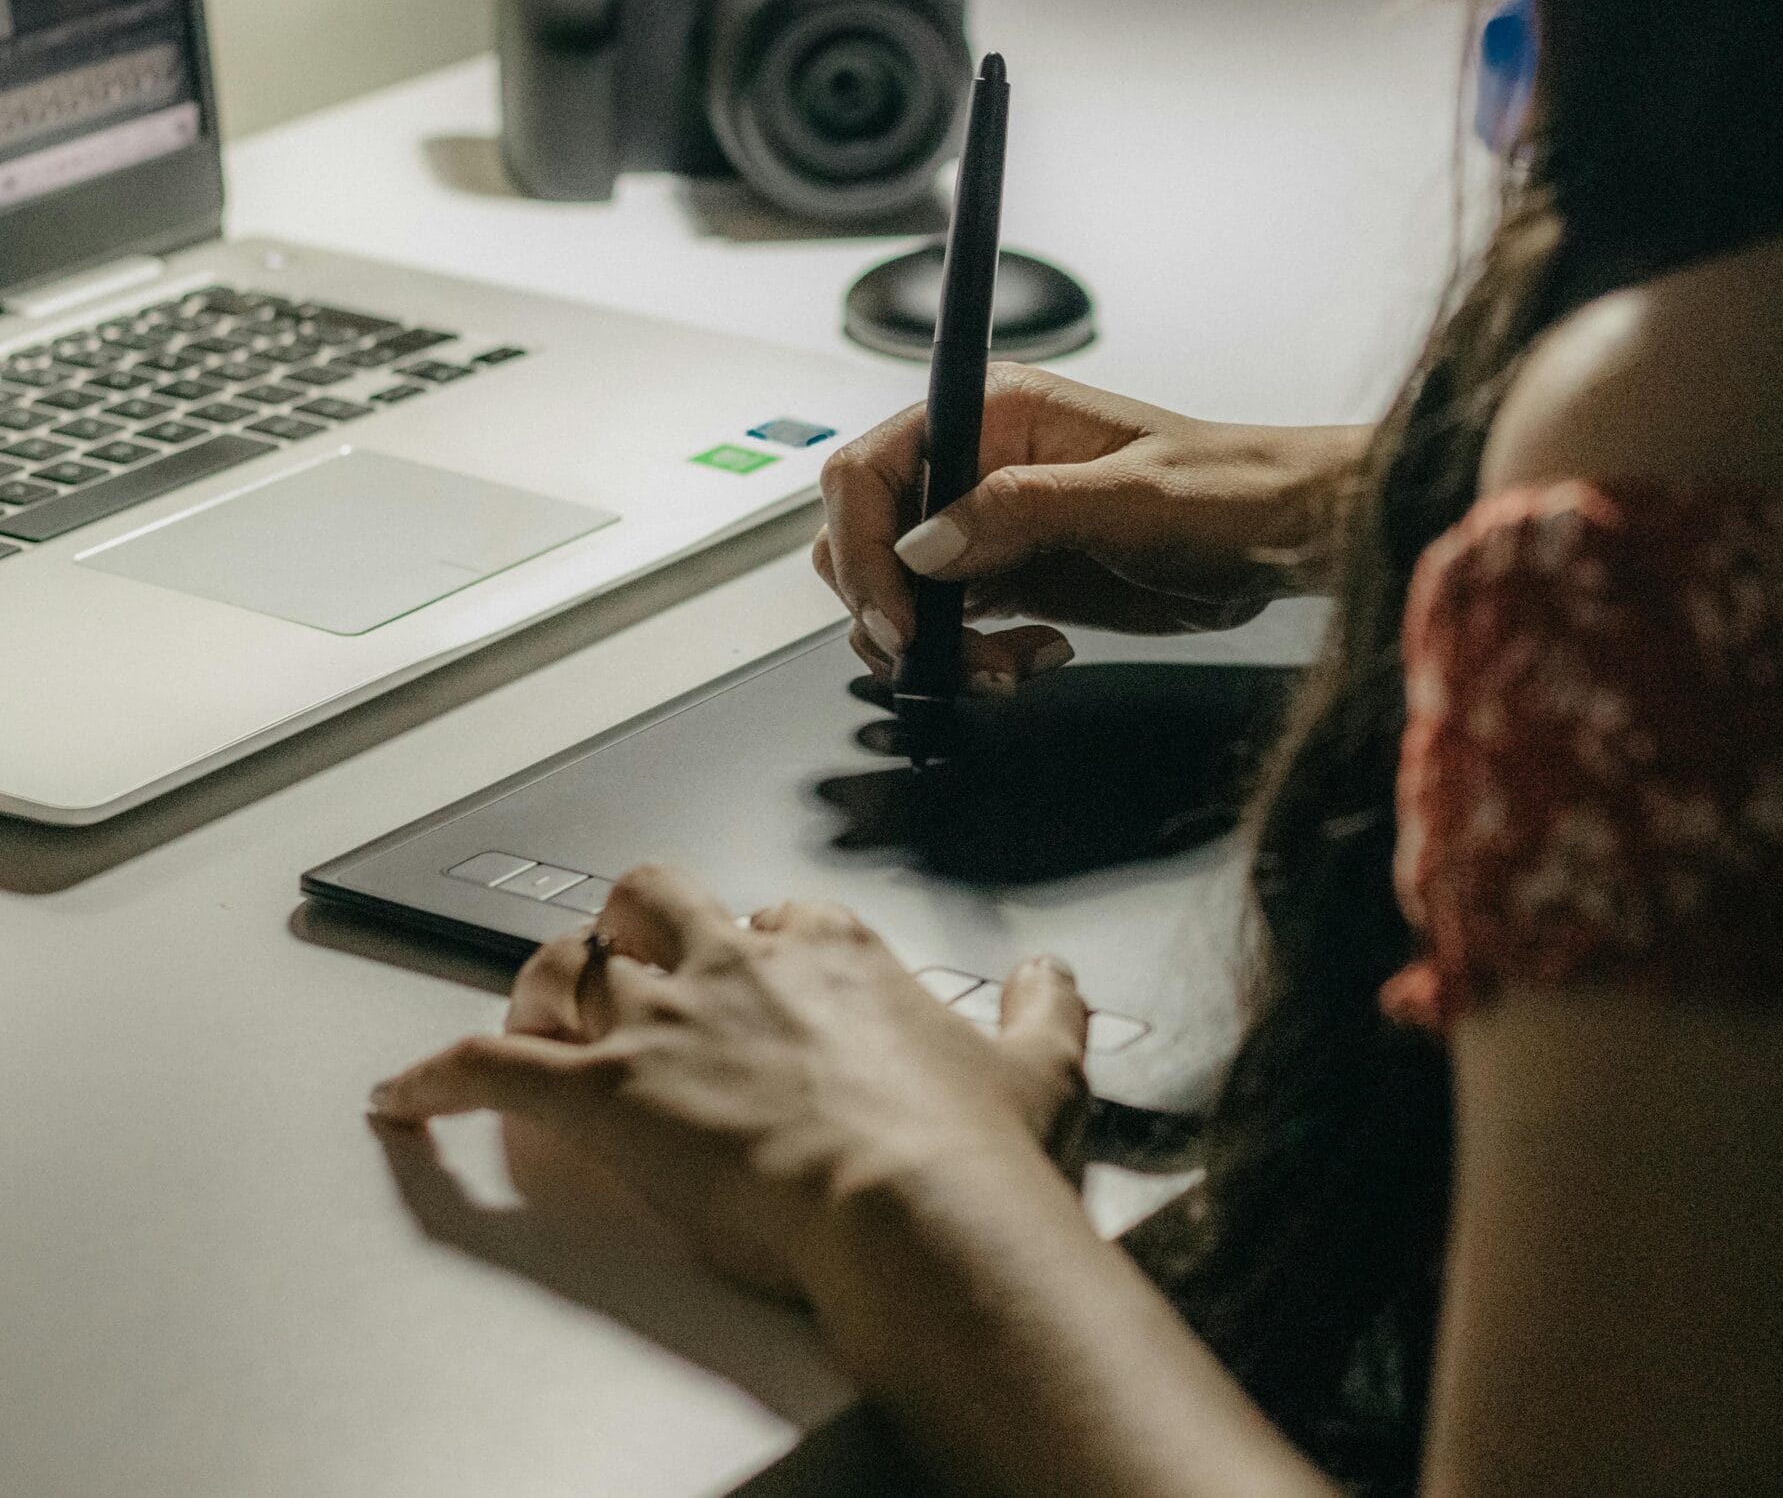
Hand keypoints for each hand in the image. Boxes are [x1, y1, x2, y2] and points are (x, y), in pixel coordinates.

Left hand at [370, 866, 1090, 1317]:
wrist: (916, 1211)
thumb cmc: (969, 1153)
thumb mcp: (1044, 1070)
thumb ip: (1046, 1010)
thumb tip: (1051, 978)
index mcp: (835, 955)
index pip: (776, 915)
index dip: (761, 939)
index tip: (764, 965)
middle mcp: (738, 969)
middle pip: (655, 900)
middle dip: (636, 922)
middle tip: (632, 956)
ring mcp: (665, 1026)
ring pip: (567, 965)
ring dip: (541, 986)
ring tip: (526, 1010)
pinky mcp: (604, 1096)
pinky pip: (489, 1066)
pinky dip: (436, 1078)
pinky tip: (403, 1095)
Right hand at [813, 364, 1365, 686]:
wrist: (1281, 538)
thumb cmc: (1225, 489)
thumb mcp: (1128, 497)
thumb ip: (1017, 512)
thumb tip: (921, 547)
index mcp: (991, 414)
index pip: (868, 470)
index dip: (861, 546)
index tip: (897, 617)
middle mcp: (976, 466)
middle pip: (865, 536)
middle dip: (888, 608)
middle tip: (939, 657)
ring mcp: (990, 527)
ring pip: (900, 592)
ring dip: (932, 646)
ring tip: (1001, 669)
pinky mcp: (1011, 580)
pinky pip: (950, 627)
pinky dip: (969, 660)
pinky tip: (1031, 661)